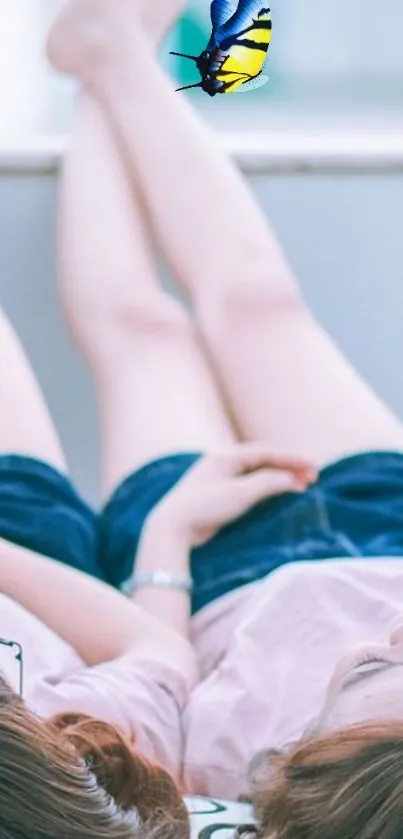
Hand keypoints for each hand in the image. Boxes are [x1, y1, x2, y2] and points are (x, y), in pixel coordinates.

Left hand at [153, 444, 316, 546]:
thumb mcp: (240, 494)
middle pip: (263, 460)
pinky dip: (268, 487)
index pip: (266, 452)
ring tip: (302, 485)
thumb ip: (268, 483)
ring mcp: (220, 478)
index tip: (314, 465)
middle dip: (289, 466)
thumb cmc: (205, 506)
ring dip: (280, 477)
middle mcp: (223, 462)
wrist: (173, 527)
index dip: (292, 457)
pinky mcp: (219, 494)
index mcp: (226, 455)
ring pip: (258, 473)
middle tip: (313, 476)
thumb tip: (292, 480)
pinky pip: (250, 485)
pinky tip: (280, 494)